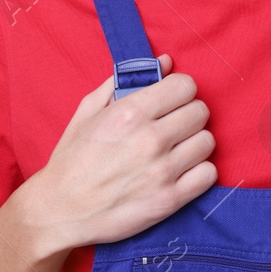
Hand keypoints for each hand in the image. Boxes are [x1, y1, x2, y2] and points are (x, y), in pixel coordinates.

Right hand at [24, 53, 216, 251]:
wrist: (61, 210)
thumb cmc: (73, 159)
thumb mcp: (88, 111)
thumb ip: (125, 81)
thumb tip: (164, 62)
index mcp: (130, 113)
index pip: (186, 86)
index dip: (180, 90)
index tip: (171, 100)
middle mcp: (150, 140)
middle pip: (201, 112)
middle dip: (188, 114)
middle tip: (173, 125)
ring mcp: (162, 171)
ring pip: (207, 141)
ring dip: (194, 143)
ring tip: (176, 149)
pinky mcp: (170, 200)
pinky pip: (209, 174)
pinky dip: (198, 171)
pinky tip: (181, 171)